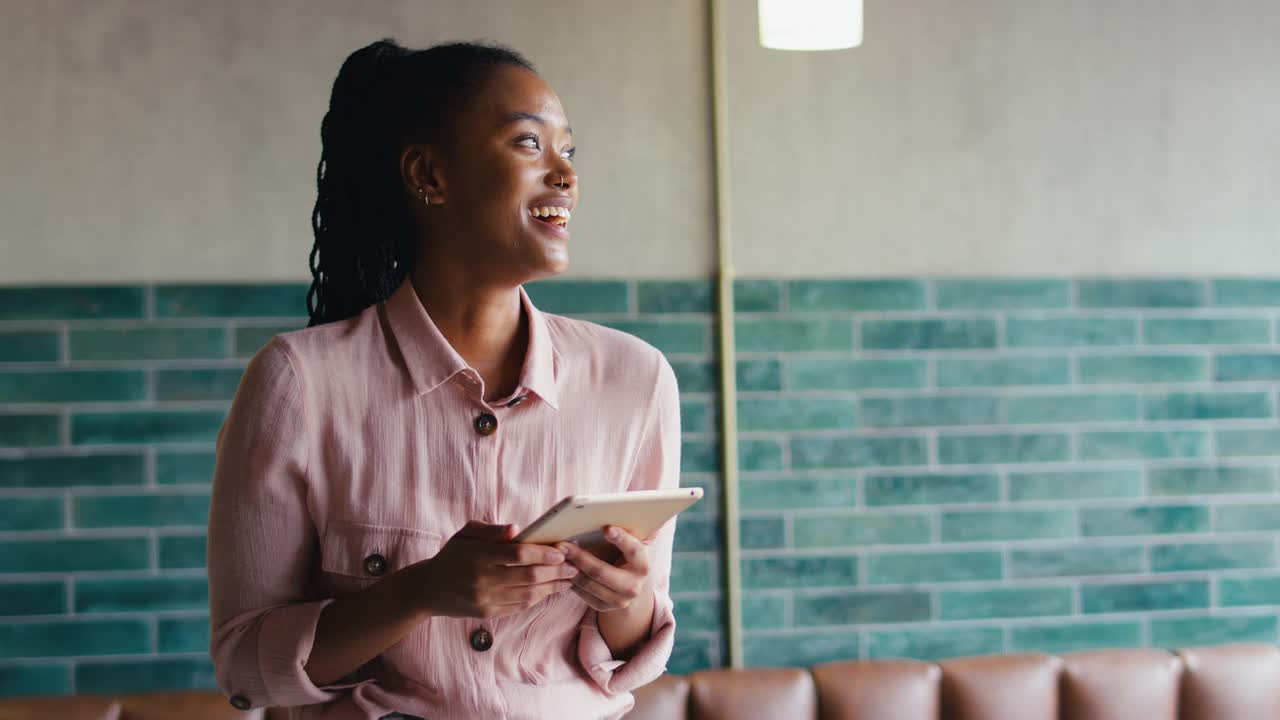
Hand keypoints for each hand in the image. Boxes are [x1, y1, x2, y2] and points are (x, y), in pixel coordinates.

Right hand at [415, 521, 577, 619]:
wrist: (428, 590)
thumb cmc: (452, 555)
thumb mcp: (466, 534)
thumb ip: (492, 530)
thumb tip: (517, 529)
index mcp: (477, 555)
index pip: (518, 555)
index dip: (543, 554)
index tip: (561, 552)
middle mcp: (482, 579)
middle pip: (528, 576)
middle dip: (555, 572)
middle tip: (573, 567)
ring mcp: (485, 599)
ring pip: (527, 594)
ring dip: (552, 588)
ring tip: (568, 580)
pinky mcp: (487, 613)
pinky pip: (519, 606)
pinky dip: (538, 598)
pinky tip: (549, 591)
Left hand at [559, 526, 651, 612]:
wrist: (628, 587)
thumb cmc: (626, 556)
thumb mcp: (633, 543)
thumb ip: (632, 527)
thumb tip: (636, 500)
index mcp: (643, 565)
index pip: (633, 550)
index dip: (621, 539)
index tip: (606, 527)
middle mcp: (633, 586)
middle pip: (602, 572)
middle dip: (580, 557)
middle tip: (562, 544)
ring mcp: (618, 600)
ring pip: (588, 584)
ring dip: (570, 568)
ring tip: (556, 555)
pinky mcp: (603, 607)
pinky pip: (582, 593)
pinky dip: (569, 579)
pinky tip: (559, 568)